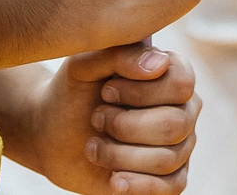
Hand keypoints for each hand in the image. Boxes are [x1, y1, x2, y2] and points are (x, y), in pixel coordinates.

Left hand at [12, 44, 201, 194]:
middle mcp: (183, 109)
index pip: (181, 83)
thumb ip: (119, 55)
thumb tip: (159, 64)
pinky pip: (172, 188)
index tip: (106, 91)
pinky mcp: (170, 178)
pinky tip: (114, 179)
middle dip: (124, 126)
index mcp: (170, 75)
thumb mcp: (84, 65)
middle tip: (96, 118)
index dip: (142, 91)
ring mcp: (180, 145)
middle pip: (175, 124)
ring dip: (120, 155)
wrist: (53, 133)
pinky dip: (138, 185)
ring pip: (167, 158)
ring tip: (93, 146)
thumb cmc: (73, 91)